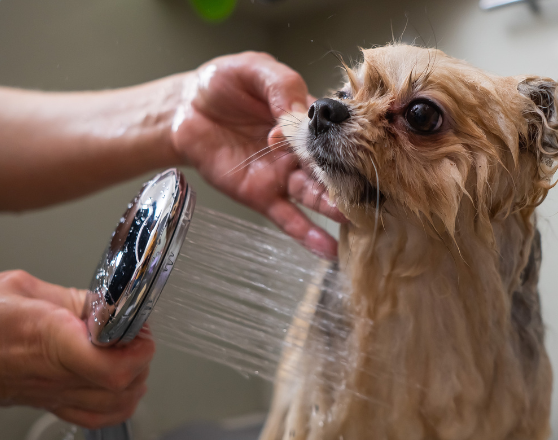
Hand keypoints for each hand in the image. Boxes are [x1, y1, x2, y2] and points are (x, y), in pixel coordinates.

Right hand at [0, 271, 153, 427]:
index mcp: (49, 338)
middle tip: (132, 332)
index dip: (139, 347)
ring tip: (122, 352)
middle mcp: (53, 375)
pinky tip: (109, 378)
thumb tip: (106, 304)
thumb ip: (70, 298)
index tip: (137, 325)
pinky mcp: (42, 405)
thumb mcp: (18, 286)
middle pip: (125, 388)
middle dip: (141, 359)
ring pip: (116, 408)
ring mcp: (48, 396)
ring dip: (132, 381)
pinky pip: (93, 416)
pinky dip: (114, 402)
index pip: (113, 364)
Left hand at [171, 52, 344, 257]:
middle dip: (350, 180)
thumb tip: (294, 114)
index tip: (364, 148)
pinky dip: (307, 235)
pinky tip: (327, 250)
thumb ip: (280, 87)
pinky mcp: (261, 196)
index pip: (334, 131)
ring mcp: (282, 176)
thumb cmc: (223, 84)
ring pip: (313, 196)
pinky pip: (287, 219)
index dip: (347, 138)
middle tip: (372, 193)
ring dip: (334, 208)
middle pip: (331, 168)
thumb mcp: (253, 70)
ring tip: (353, 219)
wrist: (185, 108)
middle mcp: (300, 152)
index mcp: (305, 120)